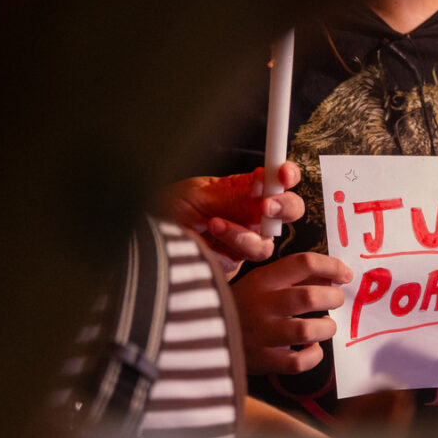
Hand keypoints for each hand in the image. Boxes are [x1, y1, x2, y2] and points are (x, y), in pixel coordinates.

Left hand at [158, 162, 304, 274]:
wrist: (149, 243)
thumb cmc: (167, 212)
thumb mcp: (198, 194)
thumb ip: (233, 191)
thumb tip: (263, 180)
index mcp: (244, 191)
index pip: (277, 180)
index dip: (287, 175)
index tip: (282, 174)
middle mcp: (250, 216)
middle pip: (288, 212)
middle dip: (284, 207)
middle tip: (267, 206)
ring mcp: (245, 241)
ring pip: (267, 242)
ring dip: (243, 233)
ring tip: (214, 223)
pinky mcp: (235, 263)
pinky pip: (246, 258)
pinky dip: (229, 246)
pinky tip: (209, 240)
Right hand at [231, 252, 352, 373]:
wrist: (201, 333)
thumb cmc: (242, 305)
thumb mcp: (260, 283)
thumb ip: (293, 278)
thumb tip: (332, 276)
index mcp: (262, 280)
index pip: (303, 263)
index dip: (332, 267)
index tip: (345, 274)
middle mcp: (261, 305)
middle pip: (310, 297)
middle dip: (333, 297)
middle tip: (336, 299)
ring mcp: (261, 335)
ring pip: (307, 331)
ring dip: (326, 327)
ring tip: (326, 325)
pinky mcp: (263, 361)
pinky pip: (298, 362)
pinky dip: (313, 356)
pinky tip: (312, 348)